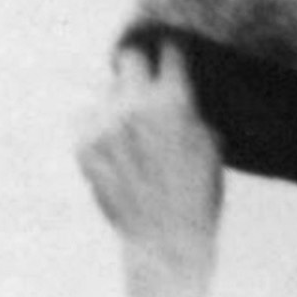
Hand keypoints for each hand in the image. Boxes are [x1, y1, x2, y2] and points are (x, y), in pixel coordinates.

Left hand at [81, 44, 223, 296]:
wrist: (164, 245)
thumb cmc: (198, 202)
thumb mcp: (213, 153)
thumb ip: (194, 114)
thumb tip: (183, 89)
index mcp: (173, 105)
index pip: (168, 51)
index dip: (172, 51)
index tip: (172, 52)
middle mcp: (134, 106)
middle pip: (128, 57)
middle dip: (138, 66)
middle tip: (145, 81)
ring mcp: (104, 123)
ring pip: (107, 91)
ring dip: (119, 104)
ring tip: (132, 132)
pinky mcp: (83, 142)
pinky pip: (87, 117)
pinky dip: (100, 128)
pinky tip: (117, 152)